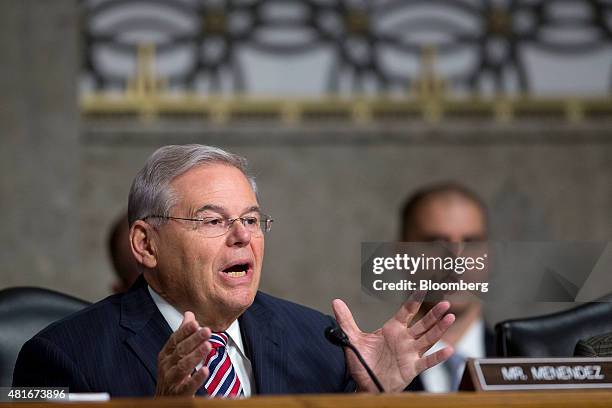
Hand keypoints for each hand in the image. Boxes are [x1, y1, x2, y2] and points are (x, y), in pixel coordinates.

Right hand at [155, 311, 211, 395]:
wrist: (164, 401)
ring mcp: (171, 380)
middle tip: (207, 331)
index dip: (185, 331)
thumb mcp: (174, 354)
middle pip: (180, 351)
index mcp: (166, 355)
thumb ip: (183, 335)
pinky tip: (205, 371)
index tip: (195, 322)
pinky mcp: (178, 394)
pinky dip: (196, 378)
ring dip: (196, 355)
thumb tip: (189, 315)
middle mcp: (167, 366)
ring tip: (207, 346)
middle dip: (194, 340)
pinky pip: (187, 386)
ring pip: (183, 366)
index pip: (175, 340)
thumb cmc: (171, 375)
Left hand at [332, 295, 454, 392]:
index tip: (423, 288)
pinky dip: (438, 356)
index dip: (414, 300)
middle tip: (446, 303)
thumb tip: (335, 301)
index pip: (406, 312)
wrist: (364, 384)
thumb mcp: (352, 339)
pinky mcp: (412, 368)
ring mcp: (410, 353)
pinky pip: (427, 361)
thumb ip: (346, 320)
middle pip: (422, 324)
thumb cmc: (362, 362)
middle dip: (434, 314)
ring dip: (439, 329)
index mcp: (392, 329)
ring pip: (428, 339)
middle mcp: (404, 339)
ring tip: (450, 317)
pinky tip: (449, 349)